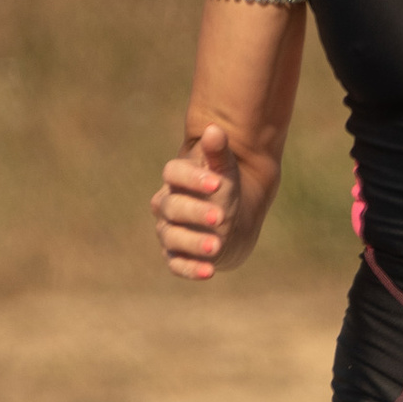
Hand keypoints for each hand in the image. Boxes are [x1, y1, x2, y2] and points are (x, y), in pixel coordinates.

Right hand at [153, 121, 239, 281]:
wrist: (235, 215)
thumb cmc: (225, 187)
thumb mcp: (225, 169)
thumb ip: (219, 153)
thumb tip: (214, 129)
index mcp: (176, 178)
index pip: (174, 173)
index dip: (192, 178)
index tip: (218, 183)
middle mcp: (167, 205)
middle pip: (173, 207)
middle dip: (196, 212)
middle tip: (221, 217)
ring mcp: (170, 231)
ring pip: (172, 237)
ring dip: (193, 243)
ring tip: (216, 246)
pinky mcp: (177, 255)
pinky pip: (177, 264)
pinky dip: (191, 269)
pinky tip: (209, 272)